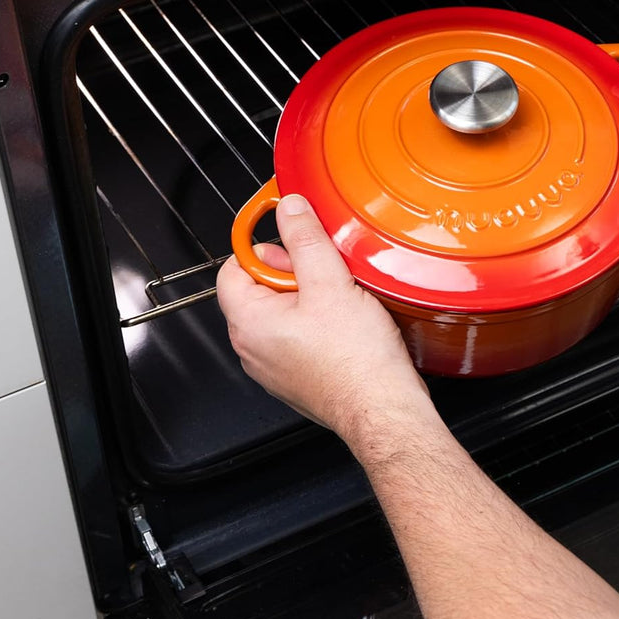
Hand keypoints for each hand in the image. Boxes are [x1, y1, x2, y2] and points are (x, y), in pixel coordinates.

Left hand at [216, 194, 430, 441]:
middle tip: (326, 272)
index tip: (291, 238)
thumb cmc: (356, 362)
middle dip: (295, 271)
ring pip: (283, 311)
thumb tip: (289, 209)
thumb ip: (305, 239)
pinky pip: (299, 335)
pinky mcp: (298, 377)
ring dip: (311, 296)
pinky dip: (320, 322)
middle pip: (261, 287)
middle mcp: (253, 348)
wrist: (384, 410)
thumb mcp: (330, 283)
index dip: (265, 247)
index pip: (234, 266)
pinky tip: (347, 322)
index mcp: (249, 322)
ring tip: (342, 298)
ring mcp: (275, 366)